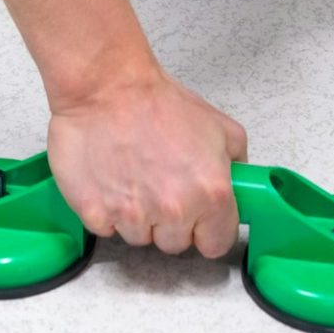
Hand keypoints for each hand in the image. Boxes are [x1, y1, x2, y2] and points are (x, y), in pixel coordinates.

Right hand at [46, 68, 247, 257]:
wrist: (107, 87)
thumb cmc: (158, 102)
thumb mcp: (220, 127)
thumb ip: (237, 165)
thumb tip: (238, 186)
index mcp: (211, 193)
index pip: (216, 244)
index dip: (208, 230)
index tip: (200, 219)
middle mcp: (174, 210)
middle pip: (176, 244)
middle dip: (172, 222)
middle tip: (162, 186)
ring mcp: (132, 215)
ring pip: (140, 238)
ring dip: (138, 217)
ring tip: (134, 178)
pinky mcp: (95, 213)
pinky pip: (107, 228)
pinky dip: (107, 210)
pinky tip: (111, 180)